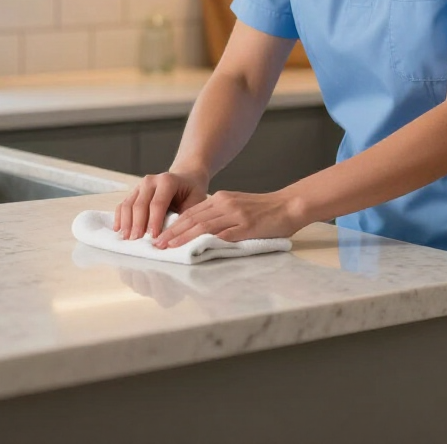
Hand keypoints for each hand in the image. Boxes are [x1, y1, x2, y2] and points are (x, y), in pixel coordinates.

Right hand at [113, 170, 209, 239]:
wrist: (185, 178)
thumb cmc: (191, 192)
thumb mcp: (195, 201)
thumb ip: (186, 216)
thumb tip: (175, 235)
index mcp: (167, 181)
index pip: (158, 203)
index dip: (154, 221)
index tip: (153, 237)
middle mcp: (151, 181)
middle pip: (140, 204)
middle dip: (138, 224)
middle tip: (137, 241)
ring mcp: (140, 185)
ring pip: (128, 204)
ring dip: (126, 223)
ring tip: (127, 239)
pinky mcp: (134, 192)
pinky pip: (122, 205)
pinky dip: (119, 218)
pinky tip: (119, 230)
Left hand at [151, 189, 305, 248]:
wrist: (290, 205)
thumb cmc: (266, 210)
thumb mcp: (239, 206)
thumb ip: (222, 215)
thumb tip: (203, 230)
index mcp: (222, 198)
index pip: (192, 212)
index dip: (174, 224)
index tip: (160, 235)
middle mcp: (225, 203)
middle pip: (192, 218)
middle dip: (172, 232)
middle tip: (156, 244)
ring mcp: (235, 214)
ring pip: (202, 226)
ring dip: (182, 238)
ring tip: (168, 247)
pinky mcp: (245, 226)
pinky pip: (222, 234)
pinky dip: (205, 242)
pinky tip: (194, 249)